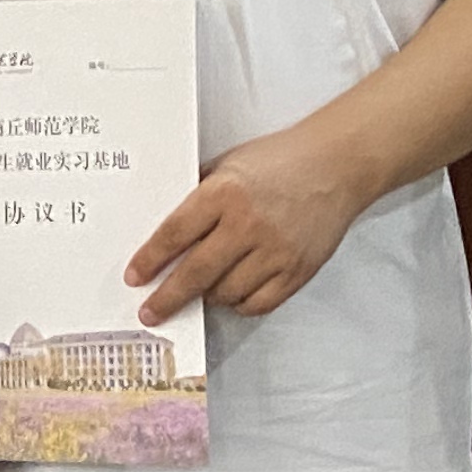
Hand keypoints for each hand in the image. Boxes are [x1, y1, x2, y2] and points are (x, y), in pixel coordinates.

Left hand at [128, 126, 366, 322]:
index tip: (135, 277)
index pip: (175, 233)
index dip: (150, 259)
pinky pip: (258, 303)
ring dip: (207, 296)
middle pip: (196, 272)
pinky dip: (240, 304)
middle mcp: (248, 224)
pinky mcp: (297, 270)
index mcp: (225, 192)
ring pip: (226, 293)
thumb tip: (169, 232)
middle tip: (150, 312)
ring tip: (201, 290)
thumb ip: (200, 194)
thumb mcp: (230, 164)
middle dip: (167, 297)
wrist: (336, 165)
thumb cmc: (281, 160)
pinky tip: (232, 294)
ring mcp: (275, 250)